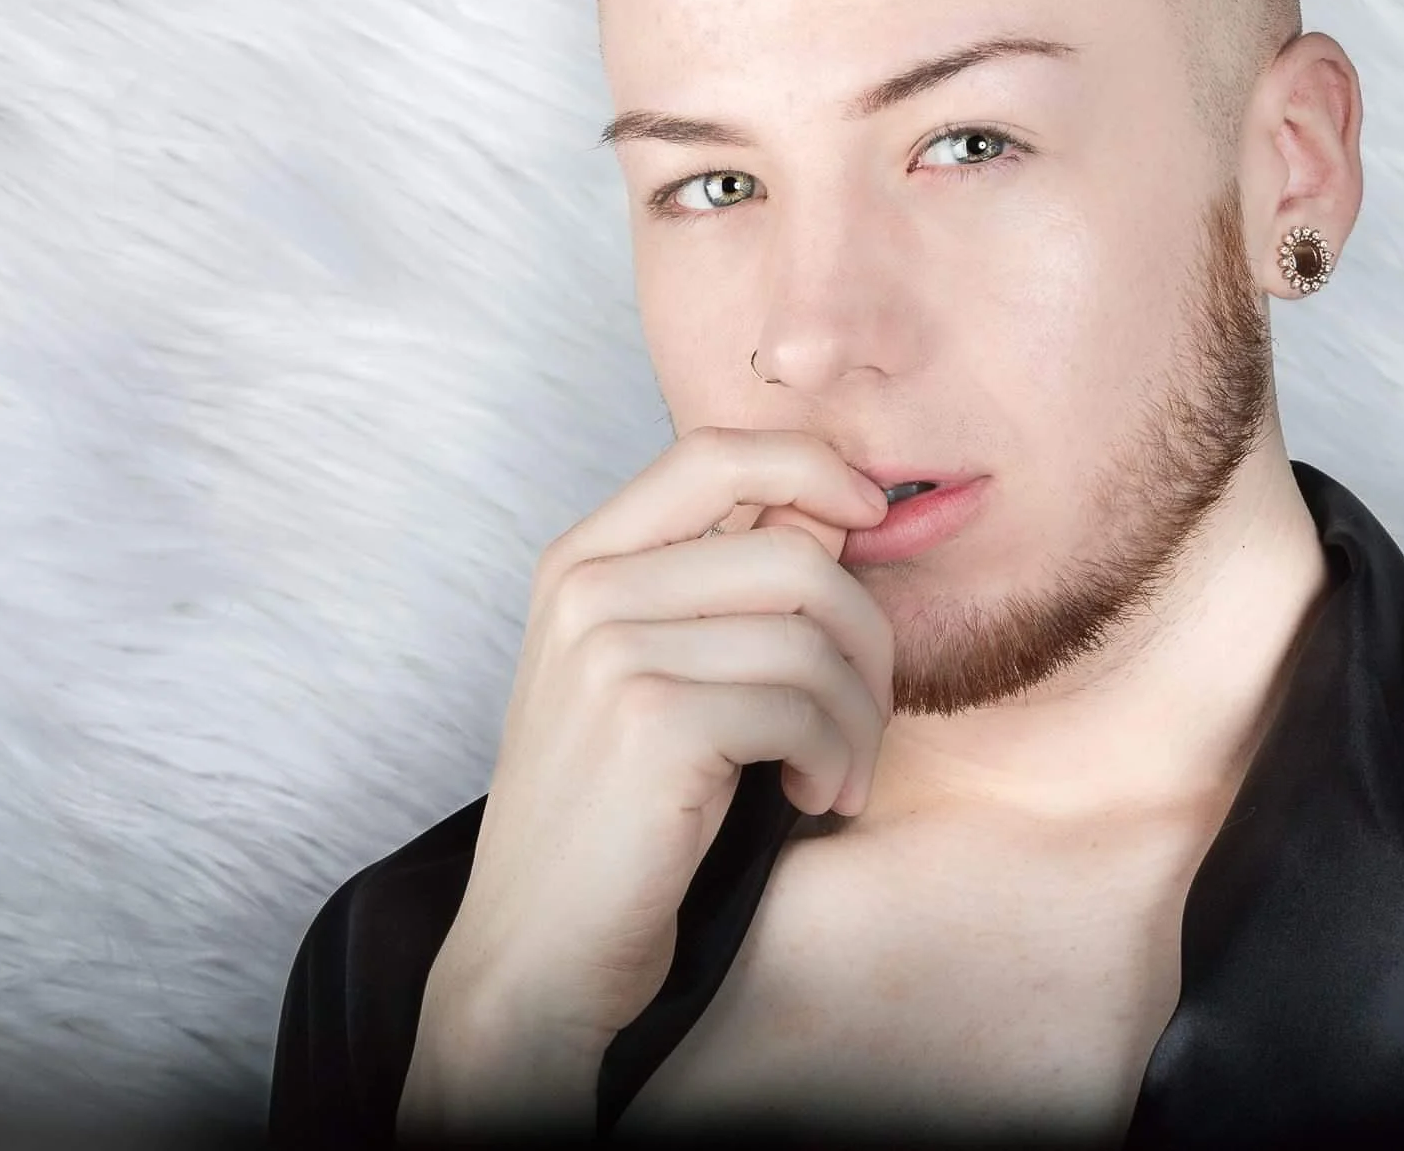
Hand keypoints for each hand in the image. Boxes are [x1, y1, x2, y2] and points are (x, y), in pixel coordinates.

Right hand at [410, 427, 893, 1080]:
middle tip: (864, 715)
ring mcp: (612, 651)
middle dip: (867, 639)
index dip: (814, 467)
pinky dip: (836, 758)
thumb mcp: (645, 674)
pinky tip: (813, 796)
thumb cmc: (611, 814)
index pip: (716, 452)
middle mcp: (587, 588)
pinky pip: (803, 708)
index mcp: (581, 560)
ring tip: (837, 771)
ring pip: (813, 635)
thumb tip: (835, 511)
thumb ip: (717, 586)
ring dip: (860, 716)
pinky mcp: (652, 722)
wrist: (534, 950)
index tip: (869, 517)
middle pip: (795, 553)